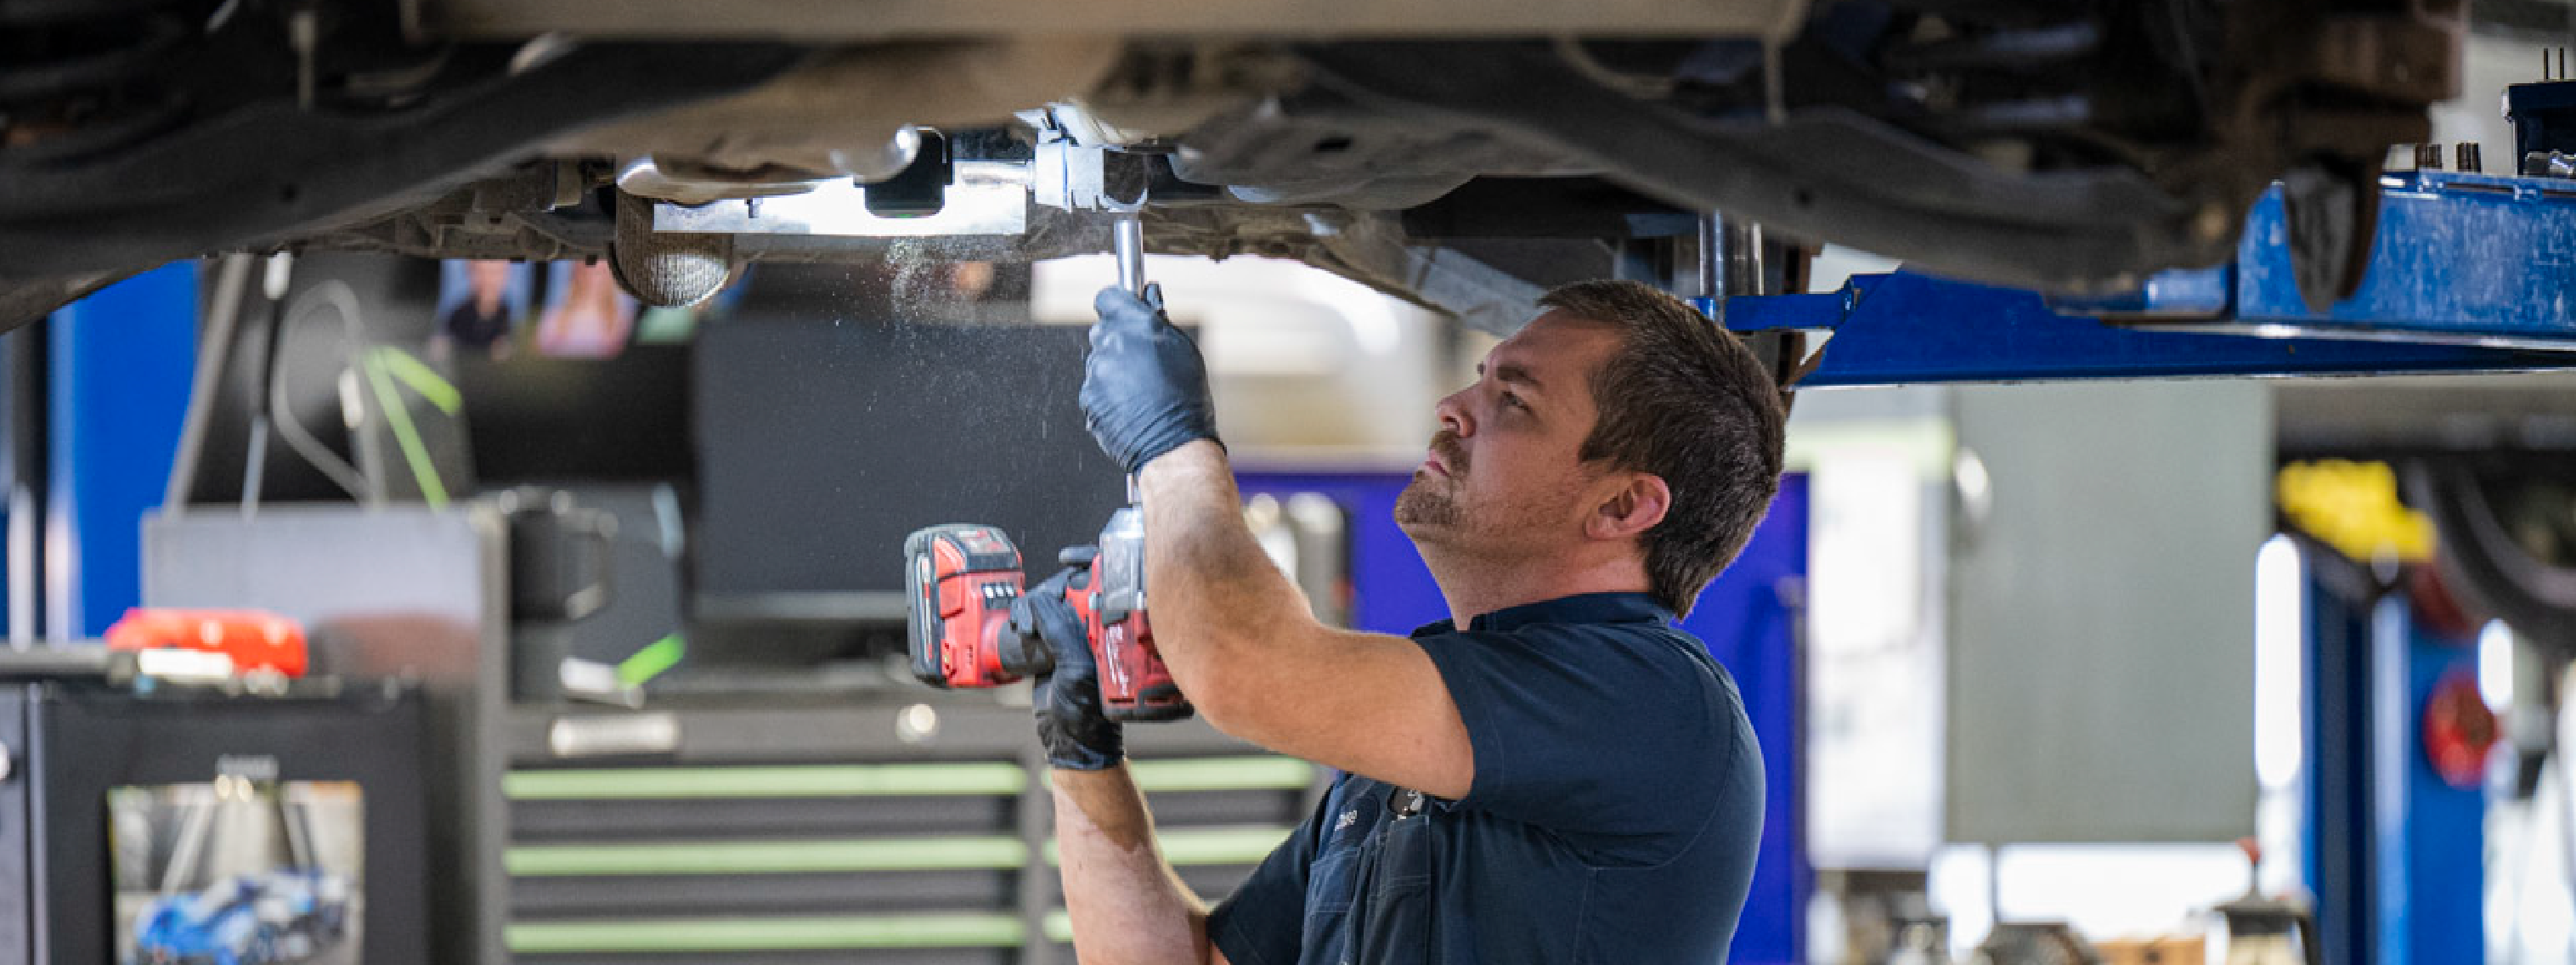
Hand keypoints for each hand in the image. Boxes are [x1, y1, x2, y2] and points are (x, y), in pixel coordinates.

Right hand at [1015, 565, 1122, 769]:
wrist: (1070, 742)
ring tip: (1026, 629)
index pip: (1105, 582)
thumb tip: (1043, 603)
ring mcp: (1074, 636)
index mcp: (1114, 628)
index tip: (1070, 558)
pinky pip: (1037, 620)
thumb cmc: (1087, 712)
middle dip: (1052, 589)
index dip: (1088, 563)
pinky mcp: (1053, 645)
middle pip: (1072, 586)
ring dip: (1033, 607)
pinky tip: (1022, 629)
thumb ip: (1061, 633)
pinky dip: (1025, 619)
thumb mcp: (1076, 669)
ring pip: (1051, 602)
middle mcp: (1097, 628)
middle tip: (1037, 609)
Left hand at [1081, 284, 1217, 473]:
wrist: (1173, 446)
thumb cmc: (1186, 400)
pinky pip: (1096, 388)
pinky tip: (1132, 407)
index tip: (1124, 312)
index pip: (1107, 298)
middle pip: (1104, 331)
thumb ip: (1158, 322)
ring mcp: (1096, 374)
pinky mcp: (1088, 399)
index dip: (1117, 305)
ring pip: (1100, 362)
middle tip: (1142, 361)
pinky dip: (1109, 394)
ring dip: (1115, 371)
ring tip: (1142, 391)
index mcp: (1135, 326)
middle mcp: (1110, 345)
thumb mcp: (1183, 350)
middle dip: (1119, 341)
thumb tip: (1146, 302)